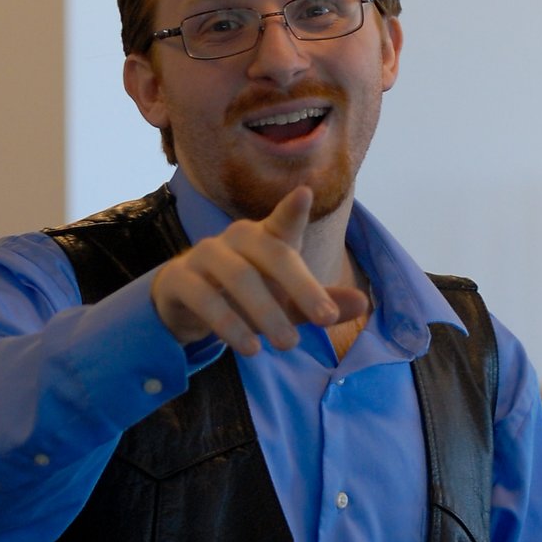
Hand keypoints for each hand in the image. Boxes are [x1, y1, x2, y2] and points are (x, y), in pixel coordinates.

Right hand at [150, 186, 367, 354]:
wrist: (185, 306)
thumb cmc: (244, 297)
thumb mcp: (286, 302)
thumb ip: (319, 303)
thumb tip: (363, 303)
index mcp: (265, 238)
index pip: (283, 222)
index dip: (292, 210)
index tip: (305, 194)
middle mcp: (235, 239)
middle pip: (271, 254)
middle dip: (302, 287)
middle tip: (325, 321)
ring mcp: (204, 255)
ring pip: (238, 277)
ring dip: (266, 312)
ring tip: (288, 345)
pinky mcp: (178, 280)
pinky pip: (204, 298)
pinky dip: (228, 324)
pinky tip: (249, 347)